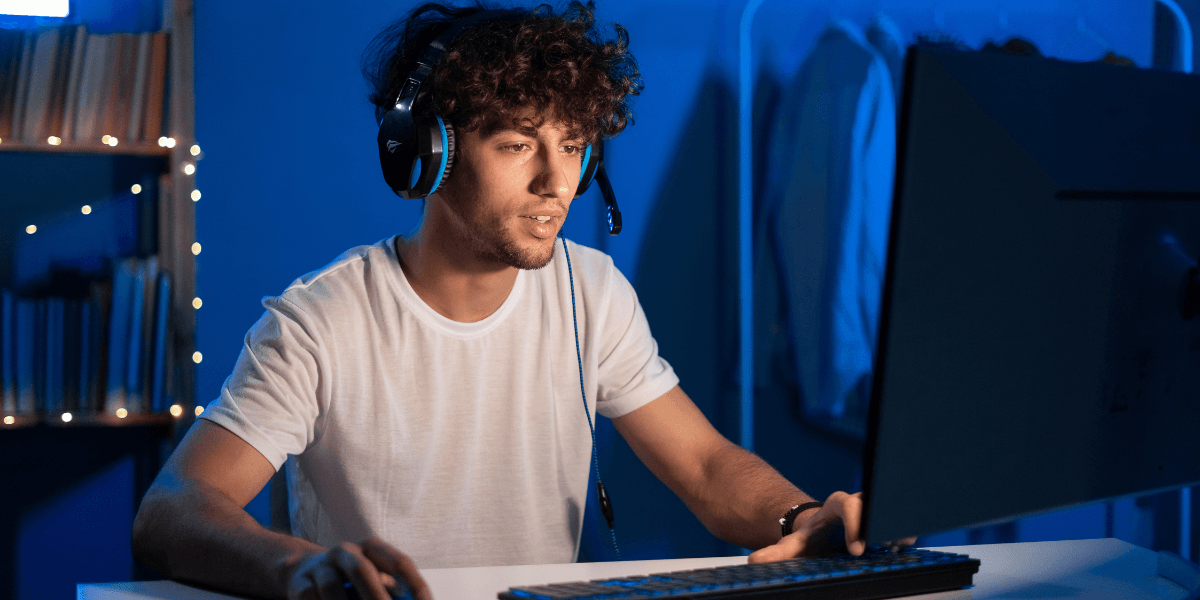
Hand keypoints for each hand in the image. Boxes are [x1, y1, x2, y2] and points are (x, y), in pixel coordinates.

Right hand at [286, 536, 431, 599]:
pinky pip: (309, 598)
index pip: (399, 562)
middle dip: (376, 597)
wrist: (301, 572)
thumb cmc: (351, 581)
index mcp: (372, 548)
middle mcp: (346, 552)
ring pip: (330, 587)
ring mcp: (320, 567)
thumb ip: (391, 591)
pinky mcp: (299, 585)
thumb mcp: (373, 580)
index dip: (415, 585)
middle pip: (362, 569)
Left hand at [747, 491, 915, 562]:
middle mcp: (859, 505)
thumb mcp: (794, 546)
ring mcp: (875, 514)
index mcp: (836, 507)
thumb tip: (755, 561)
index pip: (847, 505)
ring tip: (901, 545)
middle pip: (876, 501)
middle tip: (888, 543)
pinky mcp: (887, 525)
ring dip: (900, 526)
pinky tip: (906, 546)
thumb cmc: (810, 540)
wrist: (823, 535)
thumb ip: (777, 553)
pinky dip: (907, 530)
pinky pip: (901, 521)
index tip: (856, 549)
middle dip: (883, 520)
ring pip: (891, 509)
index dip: (854, 522)